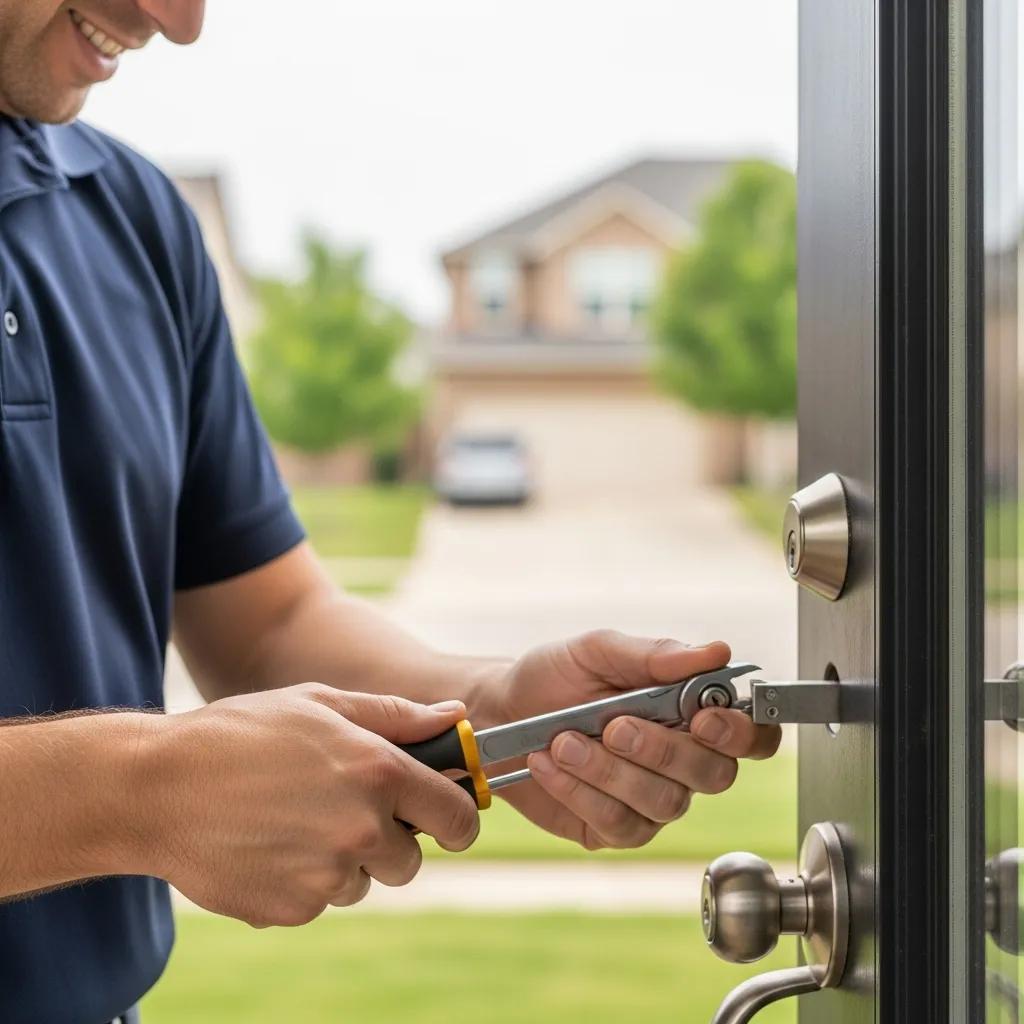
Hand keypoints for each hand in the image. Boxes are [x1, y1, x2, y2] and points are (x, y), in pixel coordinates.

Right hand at [134, 685, 478, 926]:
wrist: (158, 787)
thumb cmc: (243, 733)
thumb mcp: (321, 703)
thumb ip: (397, 715)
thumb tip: (454, 716)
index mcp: (377, 771)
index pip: (456, 816)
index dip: (459, 818)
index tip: (449, 818)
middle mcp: (360, 828)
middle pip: (411, 860)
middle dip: (391, 841)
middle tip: (346, 810)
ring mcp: (326, 876)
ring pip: (362, 882)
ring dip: (344, 861)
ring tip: (294, 819)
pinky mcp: (291, 910)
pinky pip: (319, 901)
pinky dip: (302, 880)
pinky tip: (268, 844)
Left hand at [490, 630, 780, 849]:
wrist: (500, 712)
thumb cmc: (554, 677)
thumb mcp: (598, 650)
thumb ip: (654, 654)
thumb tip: (715, 652)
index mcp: (690, 710)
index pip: (751, 733)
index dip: (741, 733)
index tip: (702, 719)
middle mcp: (681, 759)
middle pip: (714, 774)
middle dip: (661, 750)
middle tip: (613, 726)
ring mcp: (651, 799)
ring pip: (664, 801)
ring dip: (610, 770)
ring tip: (564, 741)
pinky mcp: (615, 827)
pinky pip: (619, 823)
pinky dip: (581, 792)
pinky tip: (551, 764)